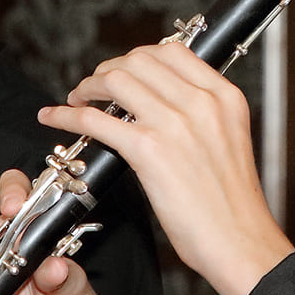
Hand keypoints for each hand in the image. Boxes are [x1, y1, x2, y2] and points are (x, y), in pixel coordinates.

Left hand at [38, 43, 291, 294]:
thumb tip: (160, 104)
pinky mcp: (149, 150)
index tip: (122, 69)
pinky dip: (67, 115)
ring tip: (77, 98)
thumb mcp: (229, 141)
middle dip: (109, 69)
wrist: (240, 242)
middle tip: (95, 86)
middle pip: (140, 60)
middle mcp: (201, 103)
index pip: (172, 51)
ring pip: (116, 80)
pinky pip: (96, 120)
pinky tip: (55, 117)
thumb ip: (201, 116)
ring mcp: (175, 123)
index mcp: (224, 97)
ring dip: (88, 86)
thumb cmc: (233, 205)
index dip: (137, 56)